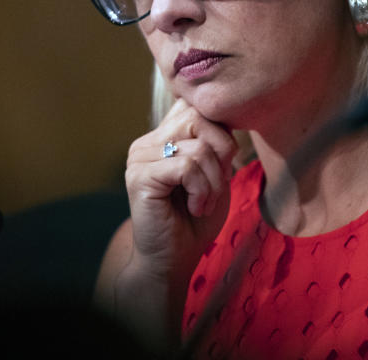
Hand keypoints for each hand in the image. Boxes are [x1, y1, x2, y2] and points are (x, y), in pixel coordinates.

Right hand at [124, 98, 238, 280]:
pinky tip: (196, 208)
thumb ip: (217, 144)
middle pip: (198, 117)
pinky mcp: (140, 176)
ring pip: (197, 146)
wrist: (173, 261)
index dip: (220, 131)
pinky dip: (202, 190)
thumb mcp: (215, 175)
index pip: (195, 106)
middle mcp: (147, 142)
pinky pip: (187, 167)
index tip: (223, 165)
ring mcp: (140, 157)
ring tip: (205, 202)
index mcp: (162, 137)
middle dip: (222, 150)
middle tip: (218, 183)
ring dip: (214, 180)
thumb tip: (227, 115)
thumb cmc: (196, 221)